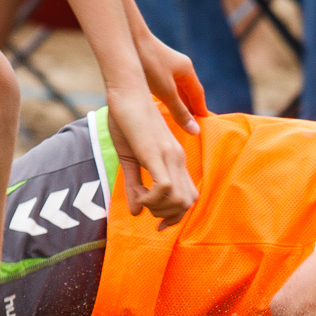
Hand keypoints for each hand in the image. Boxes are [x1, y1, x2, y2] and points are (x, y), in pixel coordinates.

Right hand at [104, 86, 198, 228]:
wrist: (127, 94)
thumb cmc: (126, 122)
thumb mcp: (129, 159)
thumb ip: (134, 186)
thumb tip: (136, 213)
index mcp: (175, 159)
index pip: (190, 197)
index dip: (176, 216)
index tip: (158, 222)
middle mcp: (177, 159)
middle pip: (188, 202)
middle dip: (168, 216)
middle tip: (147, 210)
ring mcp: (169, 156)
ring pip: (180, 199)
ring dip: (159, 209)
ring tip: (142, 200)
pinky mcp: (156, 154)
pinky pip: (164, 187)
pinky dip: (152, 199)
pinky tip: (140, 195)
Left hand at [136, 31, 204, 134]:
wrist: (129, 40)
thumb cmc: (149, 65)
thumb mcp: (166, 92)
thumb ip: (179, 111)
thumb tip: (195, 130)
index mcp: (187, 71)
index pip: (198, 94)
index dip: (201, 110)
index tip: (204, 125)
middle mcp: (180, 67)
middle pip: (189, 91)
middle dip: (191, 107)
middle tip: (191, 125)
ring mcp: (168, 64)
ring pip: (176, 88)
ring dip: (178, 102)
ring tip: (178, 118)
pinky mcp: (155, 65)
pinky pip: (166, 84)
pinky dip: (167, 96)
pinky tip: (161, 103)